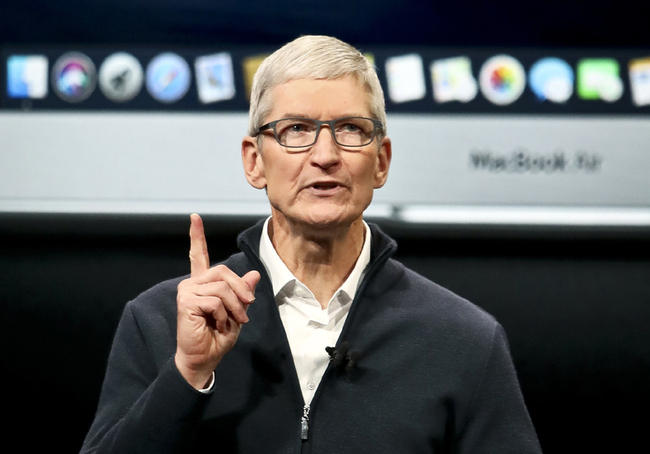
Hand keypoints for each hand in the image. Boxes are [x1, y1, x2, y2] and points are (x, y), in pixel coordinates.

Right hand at [175, 214, 260, 388]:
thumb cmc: (218, 336)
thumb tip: (253, 274)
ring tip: (231, 321)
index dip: (196, 235)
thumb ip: (243, 293)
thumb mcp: (238, 312)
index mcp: (203, 283)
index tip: (194, 217)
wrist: (205, 358)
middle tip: (245, 313)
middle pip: (224, 271)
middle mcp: (192, 283)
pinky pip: (215, 300)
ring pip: (222, 287)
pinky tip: (216, 324)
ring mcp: (186, 291)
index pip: (198, 255)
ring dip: (235, 307)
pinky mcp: (185, 302)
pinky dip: (223, 314)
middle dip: (241, 291)